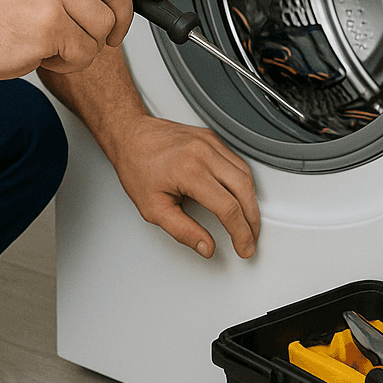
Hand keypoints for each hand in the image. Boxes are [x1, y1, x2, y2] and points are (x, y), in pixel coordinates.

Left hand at [104, 115, 260, 258]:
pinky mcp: (212, 138)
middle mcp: (204, 153)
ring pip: (245, 174)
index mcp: (189, 171)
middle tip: (251, 239)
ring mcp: (210, 143)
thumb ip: (182, 231)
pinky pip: (237, 161)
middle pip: (244, 190)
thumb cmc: (136, 166)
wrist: (130, 135)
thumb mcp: (152, 208)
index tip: (244, 247)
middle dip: (252, 220)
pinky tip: (241, 196)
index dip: (240, 233)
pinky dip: (244, 182)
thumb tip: (206, 247)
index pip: (228, 208)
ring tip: (248, 222)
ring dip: (251, 201)